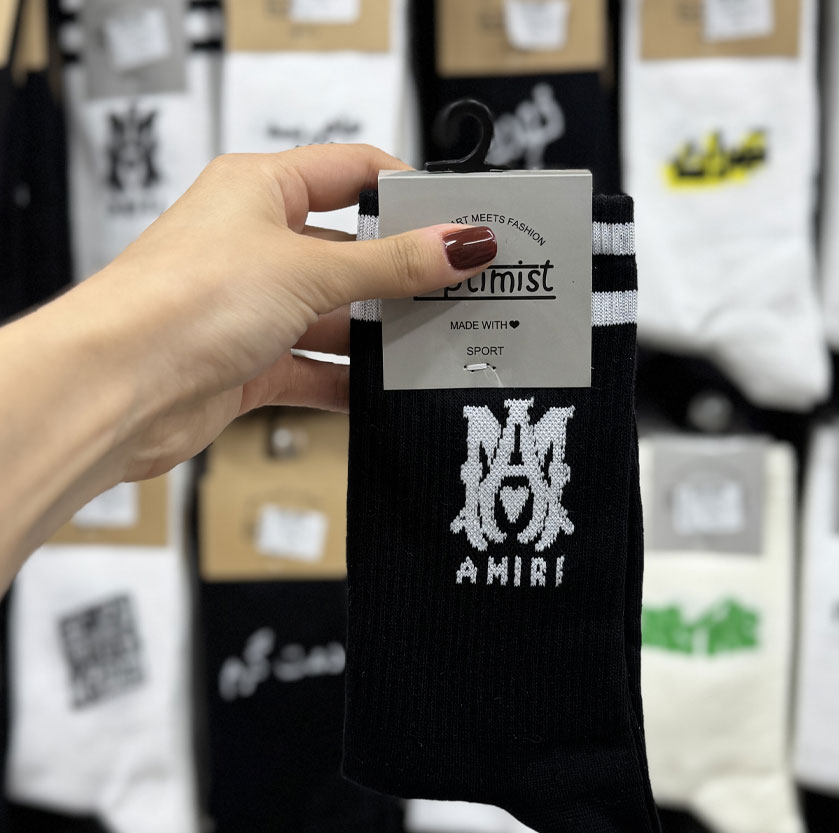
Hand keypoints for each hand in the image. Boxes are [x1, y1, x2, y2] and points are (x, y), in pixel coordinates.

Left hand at [66, 143, 497, 480]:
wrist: (118, 388)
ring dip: (376, 334)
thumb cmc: (179, 301)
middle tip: (454, 291)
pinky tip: (380, 392)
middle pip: (350, 251)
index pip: (351, 172)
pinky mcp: (249, 362)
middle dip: (399, 275)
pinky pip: (314, 369)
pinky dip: (346, 382)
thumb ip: (389, 264)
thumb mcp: (307, 270)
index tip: (456, 222)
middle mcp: (254, 243)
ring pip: (335, 315)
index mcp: (259, 189)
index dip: (406, 194)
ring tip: (427, 346)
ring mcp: (252, 306)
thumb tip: (459, 244)